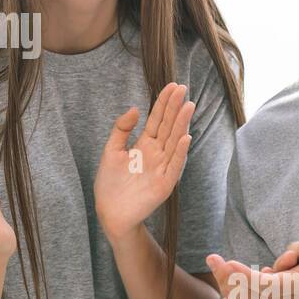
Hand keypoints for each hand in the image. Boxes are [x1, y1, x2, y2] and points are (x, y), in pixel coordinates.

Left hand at [94, 82, 193, 246]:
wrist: (110, 211)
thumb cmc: (110, 183)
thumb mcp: (111, 150)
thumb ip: (121, 129)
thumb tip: (134, 108)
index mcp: (144, 145)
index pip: (157, 119)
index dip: (164, 103)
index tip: (172, 86)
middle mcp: (156, 153)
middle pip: (168, 127)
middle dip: (175, 108)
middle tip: (182, 88)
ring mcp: (162, 168)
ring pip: (174, 142)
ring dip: (181, 124)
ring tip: (188, 106)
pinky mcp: (165, 184)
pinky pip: (174, 165)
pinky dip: (180, 152)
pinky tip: (185, 136)